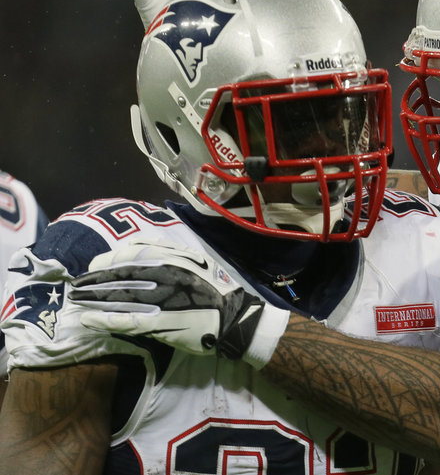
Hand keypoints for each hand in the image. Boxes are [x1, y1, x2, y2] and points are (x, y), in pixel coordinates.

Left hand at [69, 240, 288, 366]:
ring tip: (77, 301)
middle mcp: (164, 274)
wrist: (235, 317)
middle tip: (78, 286)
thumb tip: (140, 242)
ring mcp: (161, 299)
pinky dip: (104, 320)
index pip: (130, 253)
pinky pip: (126, 320)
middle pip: (119, 274)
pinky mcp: (161, 323)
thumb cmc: (215, 287)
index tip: (93, 266)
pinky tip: (89, 320)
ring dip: (93, 298)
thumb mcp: (195, 258)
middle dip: (94, 280)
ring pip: (118, 296)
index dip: (107, 260)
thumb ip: (169, 250)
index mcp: (173, 257)